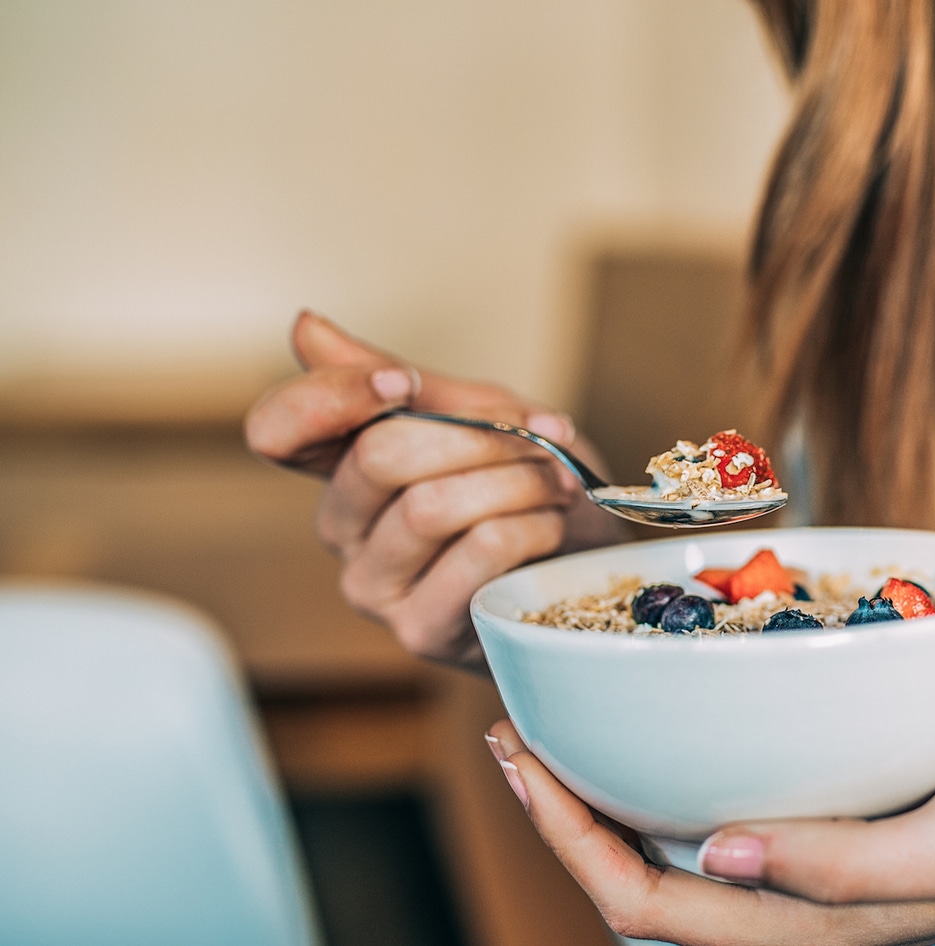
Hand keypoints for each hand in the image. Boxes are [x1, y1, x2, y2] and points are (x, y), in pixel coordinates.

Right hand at [245, 311, 627, 667]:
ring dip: (516, 480)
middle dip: (478, 436)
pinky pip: (477, 552)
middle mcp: (342, 530)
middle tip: (539, 437)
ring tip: (555, 482)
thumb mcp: (474, 414)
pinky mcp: (420, 630)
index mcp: (341, 468)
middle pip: (378, 456)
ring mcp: (374, 586)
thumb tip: (304, 326)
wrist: (587, 564)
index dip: (332, 396)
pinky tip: (551, 525)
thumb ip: (398, 378)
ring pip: (431, 505)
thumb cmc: (526, 487)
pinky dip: (530, 525)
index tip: (404, 384)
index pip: (276, 429)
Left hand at [487, 721, 934, 945]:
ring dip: (598, 799)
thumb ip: (847, 867)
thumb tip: (718, 853)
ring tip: (552, 726)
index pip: (649, 908)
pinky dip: (659, 774)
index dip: (570, 842)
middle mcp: (783, 910)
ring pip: (663, 855)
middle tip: (514, 730)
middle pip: (635, 885)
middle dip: (561, 817)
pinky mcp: (815, 829)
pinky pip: (709, 816)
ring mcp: (794, 875)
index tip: (524, 759)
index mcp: (805, 930)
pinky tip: (648, 722)